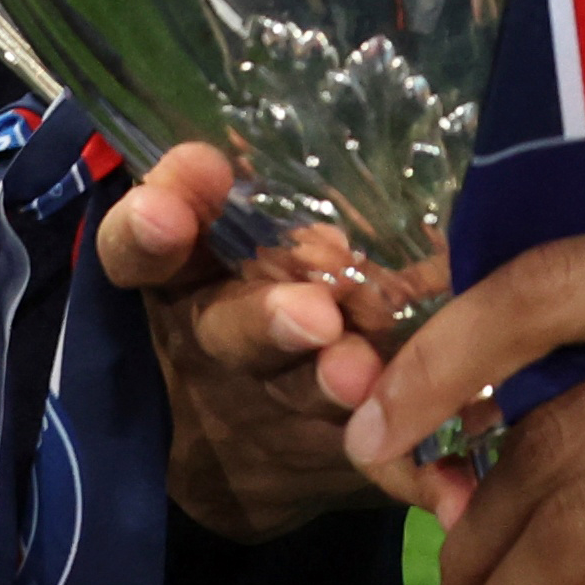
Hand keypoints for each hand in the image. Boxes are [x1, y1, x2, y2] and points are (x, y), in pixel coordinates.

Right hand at [94, 144, 392, 540]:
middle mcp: (220, 342)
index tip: (168, 208)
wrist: (245, 450)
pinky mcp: (335, 457)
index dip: (149, 231)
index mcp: (185, 277)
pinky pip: (375, 463)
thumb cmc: (254, 286)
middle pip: (230, 331)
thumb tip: (285, 112)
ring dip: (333, 385)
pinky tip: (442, 472)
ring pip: (301, 392)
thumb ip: (240, 186)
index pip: (142, 250)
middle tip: (310, 315)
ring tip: (362, 376)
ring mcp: (277, 406)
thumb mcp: (232, 231)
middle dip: (269, 320)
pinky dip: (409, 469)